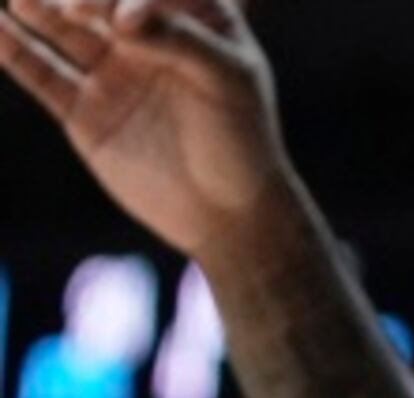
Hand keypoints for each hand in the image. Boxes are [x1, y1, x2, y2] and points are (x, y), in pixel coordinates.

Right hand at [0, 0, 292, 262]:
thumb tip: (123, 17)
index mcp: (192, 21)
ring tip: (20, 0)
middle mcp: (146, 41)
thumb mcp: (229, 82)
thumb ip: (180, 41)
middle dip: (85, 0)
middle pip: (101, 4)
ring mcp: (111, 73)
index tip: (126, 24)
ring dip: (39, 10)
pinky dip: (14, 50)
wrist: (228, 213)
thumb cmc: (243, 141)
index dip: (133, 0)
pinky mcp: (83, 111)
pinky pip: (40, 72)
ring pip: (63, 31)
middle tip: (77, 9)